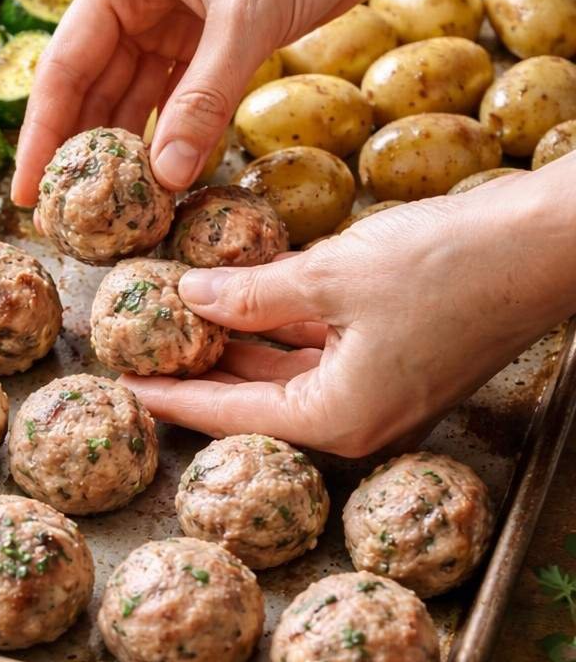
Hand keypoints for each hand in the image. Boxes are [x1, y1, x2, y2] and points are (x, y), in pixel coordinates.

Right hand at [11, 0, 575, 207]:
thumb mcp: (248, 14)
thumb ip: (205, 98)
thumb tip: (167, 177)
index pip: (65, 68)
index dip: (42, 135)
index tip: (27, 193)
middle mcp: (139, 2)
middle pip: (94, 90)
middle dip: (83, 151)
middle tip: (71, 216)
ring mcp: (178, 23)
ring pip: (138, 100)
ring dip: (131, 151)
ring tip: (116, 209)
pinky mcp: (217, 40)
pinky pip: (183, 99)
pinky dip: (176, 136)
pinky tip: (167, 177)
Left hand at [120, 171, 575, 456]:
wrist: (545, 242)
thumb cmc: (447, 267)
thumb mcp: (330, 279)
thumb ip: (252, 295)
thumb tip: (193, 297)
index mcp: (338, 418)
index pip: (231, 414)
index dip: (173, 398)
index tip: (127, 389)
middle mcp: (357, 416)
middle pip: (255, 398)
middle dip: (200, 370)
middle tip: (145, 352)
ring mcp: (379, 386)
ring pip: (285, 369)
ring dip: (236, 342)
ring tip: (181, 320)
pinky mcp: (393, 353)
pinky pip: (318, 345)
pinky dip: (278, 322)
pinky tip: (242, 293)